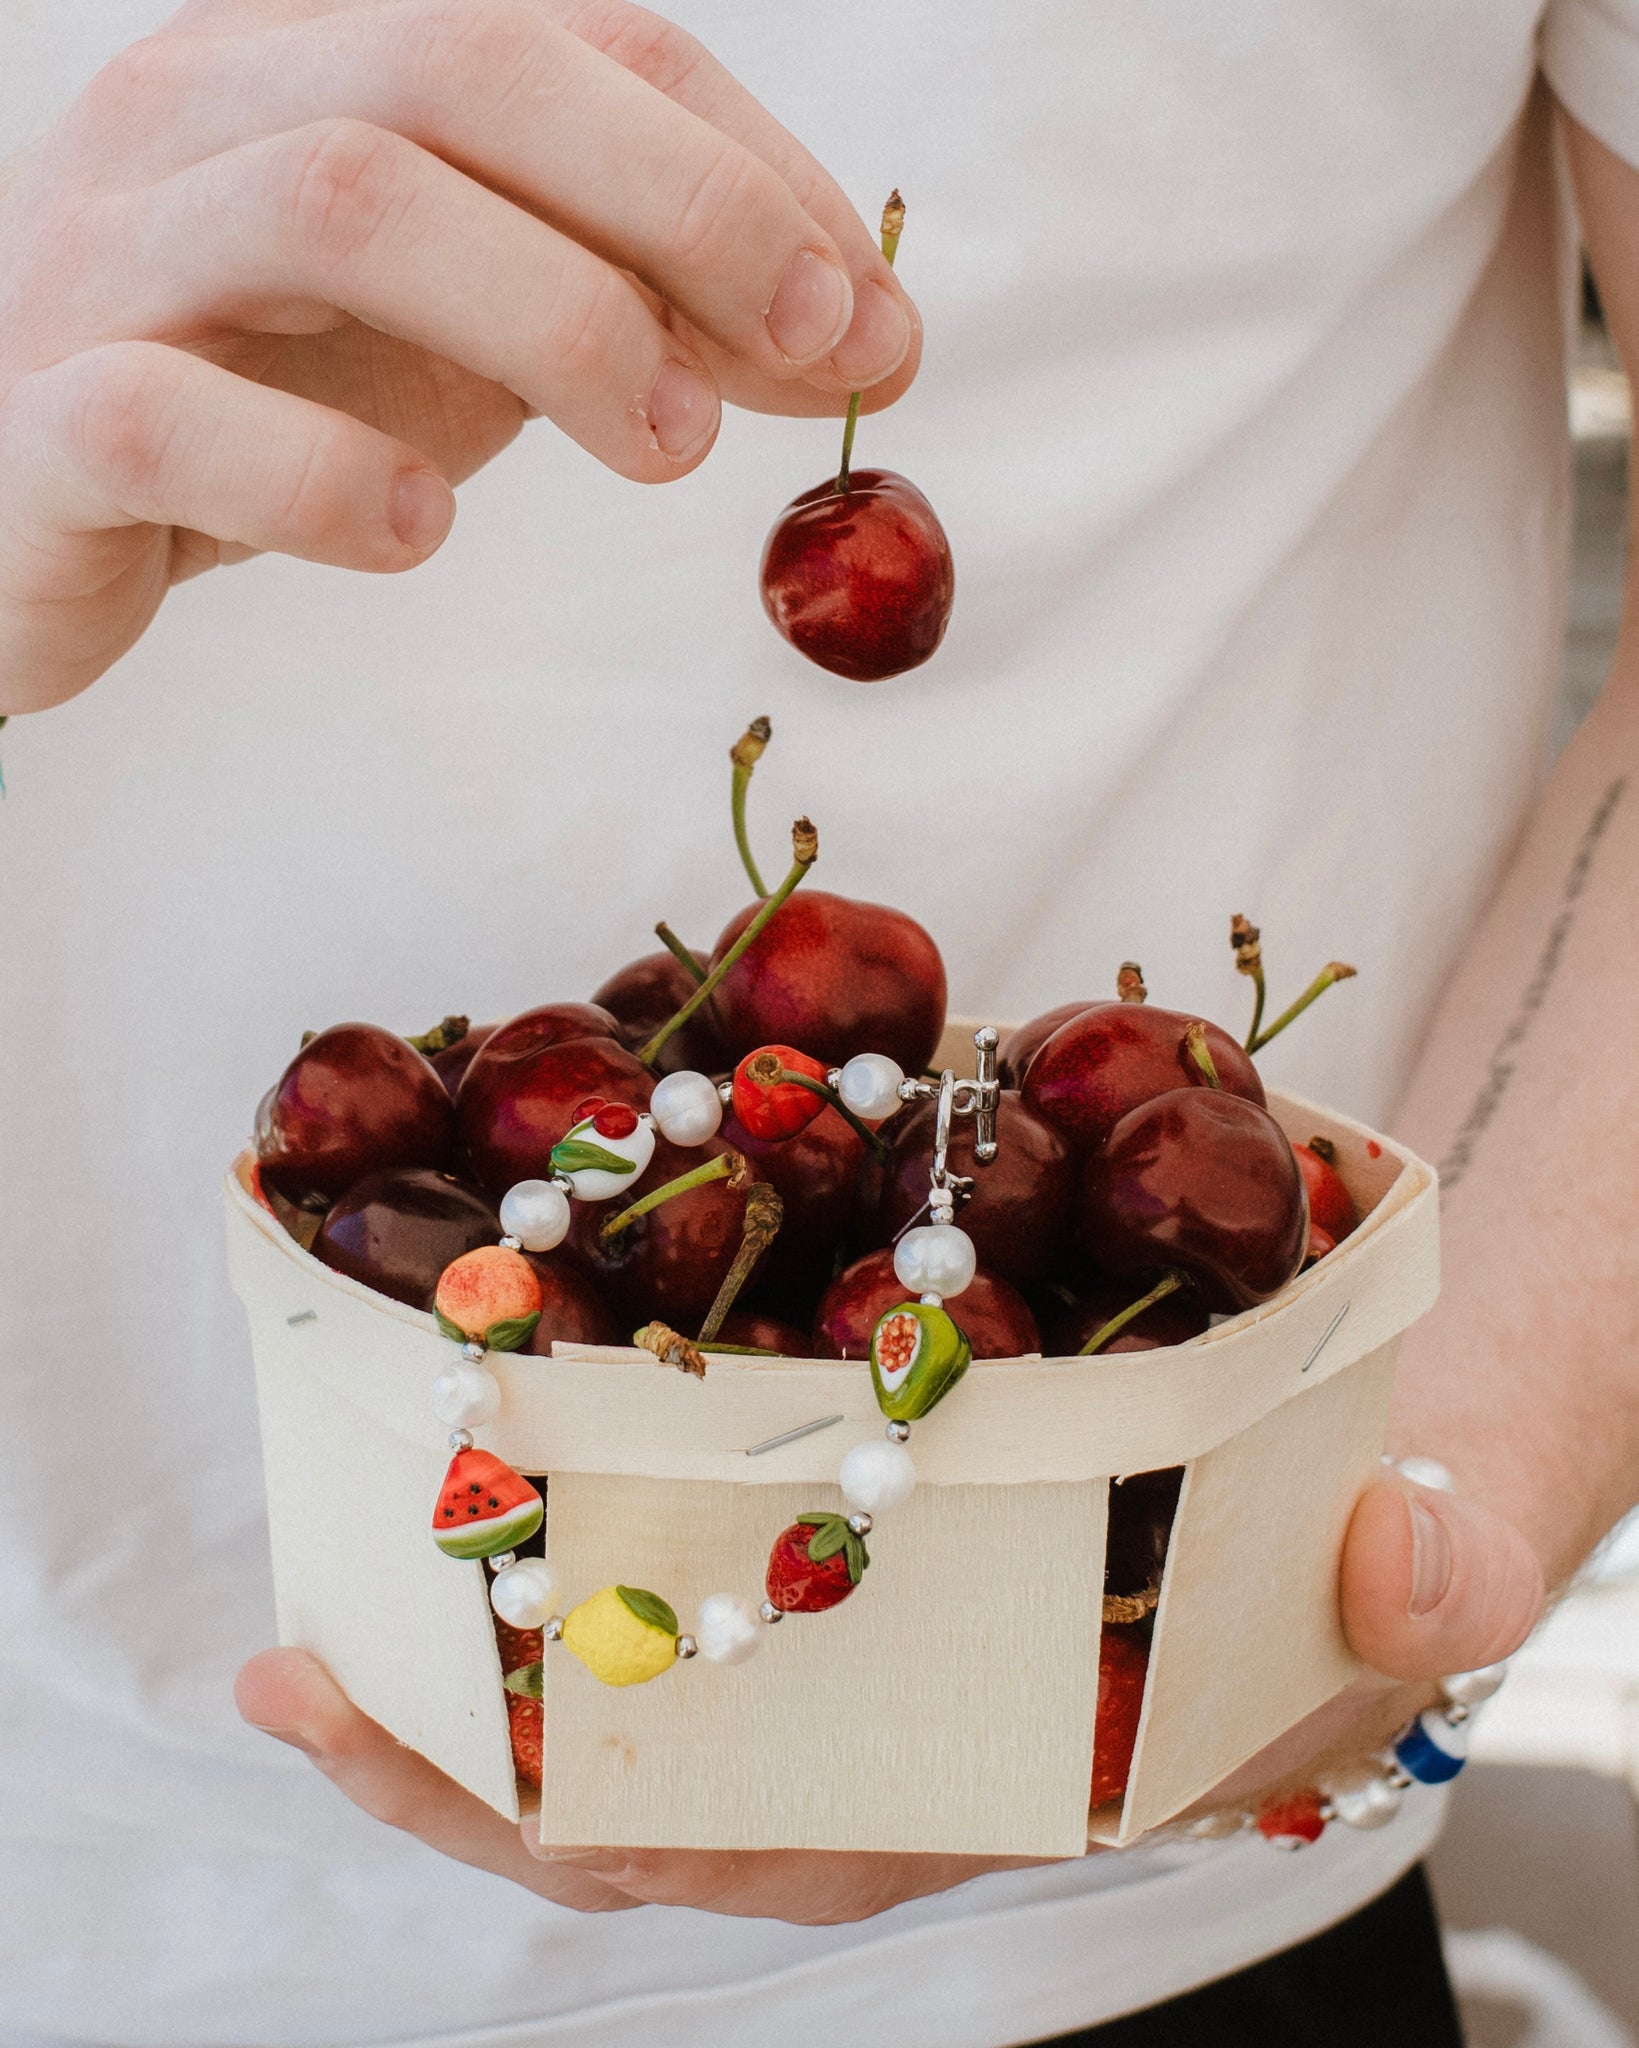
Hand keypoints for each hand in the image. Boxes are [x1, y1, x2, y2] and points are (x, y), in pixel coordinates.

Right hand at [0, 0, 919, 712]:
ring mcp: (107, 256)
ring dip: (551, 317)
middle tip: (810, 351)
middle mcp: (204, 113)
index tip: (866, 313)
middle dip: (678, 204)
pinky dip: (323, 473)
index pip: (567, 34)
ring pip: (335, 198)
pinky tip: (423, 530)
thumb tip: (864, 340)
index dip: (744, 162)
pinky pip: (167, 414)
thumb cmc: (261, 400)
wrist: (11, 497)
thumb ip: (644, 310)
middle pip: (459, 68)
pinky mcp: (42, 425)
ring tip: (665, 447)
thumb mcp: (473, 333)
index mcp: (317, 60)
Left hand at [236, 1471, 1542, 1921]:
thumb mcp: (1430, 1552)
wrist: (1366, 1446)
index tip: (492, 1796)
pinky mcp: (848, 1535)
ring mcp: (863, 1636)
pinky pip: (677, 1563)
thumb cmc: (1374, 1531)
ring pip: (638, 1696)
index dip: (650, 1837)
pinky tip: (473, 1463)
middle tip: (300, 1675)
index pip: (812, 1848)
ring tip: (320, 1594)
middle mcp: (911, 1728)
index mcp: (1024, 1770)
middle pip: (664, 1798)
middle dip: (475, 1766)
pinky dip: (566, 1531)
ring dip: (478, 1662)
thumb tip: (1409, 1565)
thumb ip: (1436, 1577)